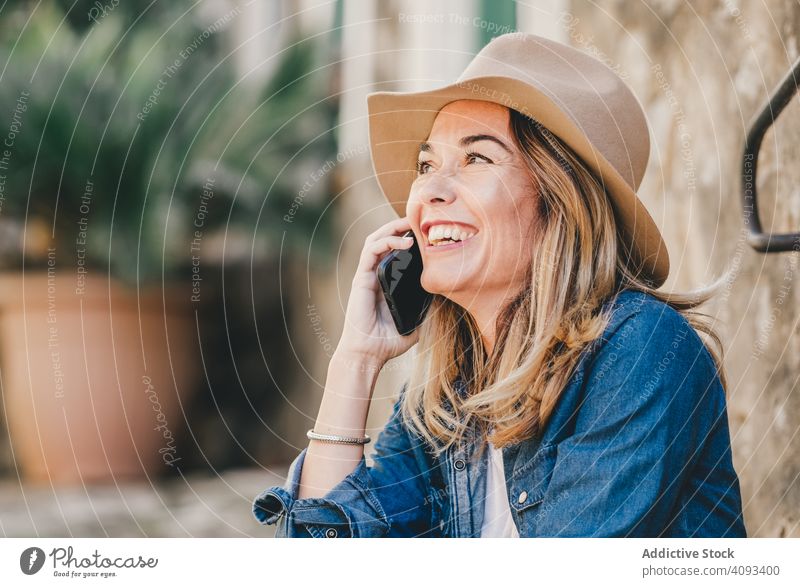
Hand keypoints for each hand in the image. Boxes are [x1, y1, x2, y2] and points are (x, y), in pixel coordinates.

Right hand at [336, 216, 421, 365]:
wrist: (368, 354)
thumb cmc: (388, 341)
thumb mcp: (415, 322)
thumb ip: (426, 309)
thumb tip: (444, 297)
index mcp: (387, 282)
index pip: (395, 252)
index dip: (408, 238)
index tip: (427, 233)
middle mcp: (375, 274)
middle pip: (385, 240)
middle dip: (400, 226)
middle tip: (419, 219)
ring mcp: (367, 275)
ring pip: (376, 239)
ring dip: (393, 228)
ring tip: (411, 224)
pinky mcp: (361, 278)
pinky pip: (371, 251)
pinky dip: (387, 241)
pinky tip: (404, 242)